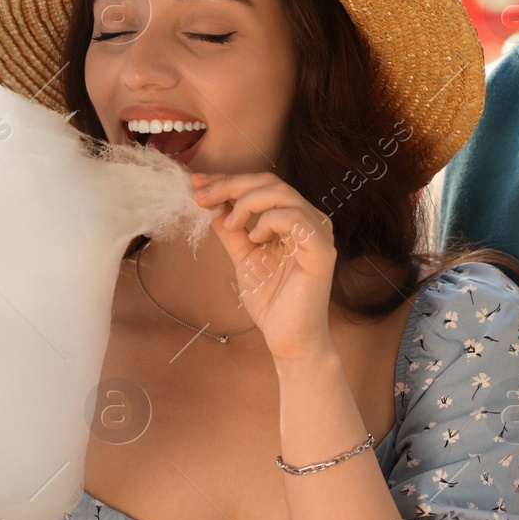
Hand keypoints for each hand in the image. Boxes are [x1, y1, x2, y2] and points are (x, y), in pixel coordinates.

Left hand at [191, 171, 335, 362]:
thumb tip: (213, 206)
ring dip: (247, 203)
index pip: (262, 186)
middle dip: (231, 185)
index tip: (197, 184)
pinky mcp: (321, 251)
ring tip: (231, 225)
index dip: (228, 181)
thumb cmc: (273, 302)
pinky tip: (255, 239)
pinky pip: (294, 218)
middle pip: (271, 182)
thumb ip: (232, 232)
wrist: (289, 338)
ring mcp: (319, 234)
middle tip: (201, 196)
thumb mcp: (244, 258)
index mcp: (294, 220)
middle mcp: (310, 221)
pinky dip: (268, 222)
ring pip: (282, 194)